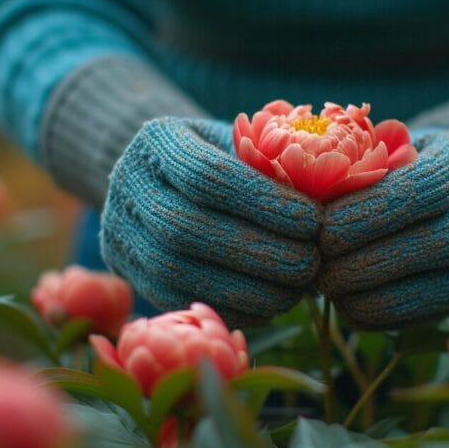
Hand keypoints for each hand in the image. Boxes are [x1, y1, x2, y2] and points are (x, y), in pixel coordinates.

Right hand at [101, 117, 321, 326]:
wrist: (167, 176)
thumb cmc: (227, 154)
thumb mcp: (246, 141)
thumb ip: (276, 164)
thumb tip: (328, 204)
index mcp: (157, 141)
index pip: (207, 175)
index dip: (263, 203)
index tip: (313, 221)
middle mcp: (126, 186)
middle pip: (186, 228)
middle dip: (256, 251)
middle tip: (310, 263)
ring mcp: (121, 234)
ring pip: (176, 271)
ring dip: (246, 287)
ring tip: (296, 288)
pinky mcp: (130, 274)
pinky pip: (177, 299)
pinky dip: (228, 306)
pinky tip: (270, 305)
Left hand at [317, 129, 448, 328]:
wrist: (437, 184)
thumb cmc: (388, 158)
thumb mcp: (374, 145)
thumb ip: (351, 167)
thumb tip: (308, 206)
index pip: (427, 187)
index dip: (375, 213)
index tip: (325, 231)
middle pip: (444, 240)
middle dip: (377, 261)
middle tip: (324, 272)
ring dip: (384, 297)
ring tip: (333, 294)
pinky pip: (440, 312)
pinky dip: (391, 316)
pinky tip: (350, 311)